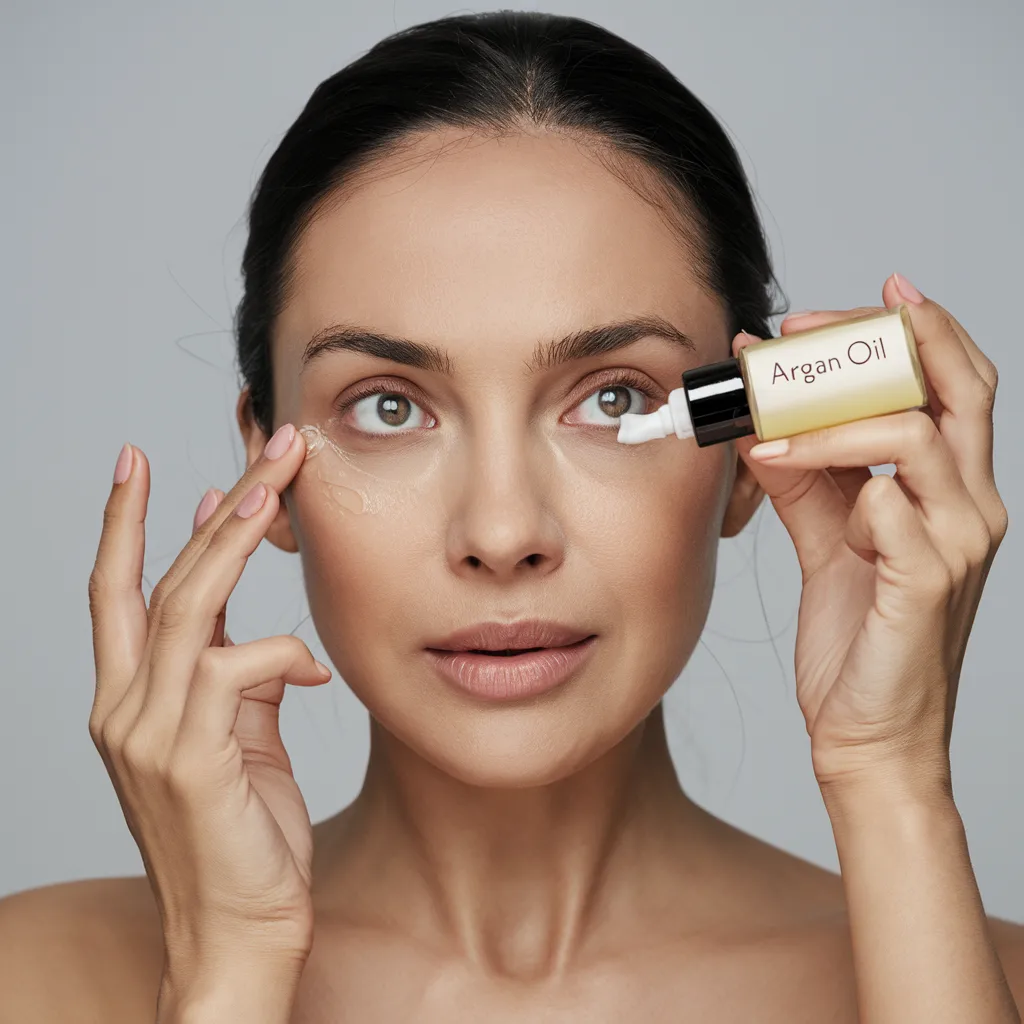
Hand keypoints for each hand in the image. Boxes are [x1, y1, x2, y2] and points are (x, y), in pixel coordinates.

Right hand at [87, 423, 329, 979]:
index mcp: (132, 700)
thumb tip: (258, 625)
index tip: (141, 461)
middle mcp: (125, 709)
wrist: (239, 935)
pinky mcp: (191, 762)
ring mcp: (150, 735)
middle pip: (161, 580)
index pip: (117, 592)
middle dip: (215, 508)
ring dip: (236, 542)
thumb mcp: (238, 740)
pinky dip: (282, 656)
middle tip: (267, 450)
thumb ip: (238, 678)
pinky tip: (318, 671)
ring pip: (190, 608)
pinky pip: (236, 672)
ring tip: (275, 490)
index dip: (125, 524)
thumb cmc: (244, 836)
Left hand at [735, 274, 1007, 794]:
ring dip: (830, 417)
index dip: (914, 328)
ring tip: (765, 430)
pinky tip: (788, 483)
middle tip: (799, 333)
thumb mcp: (826, 536)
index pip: (953, 381)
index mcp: (951, 488)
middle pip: (955, 384)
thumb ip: (804, 474)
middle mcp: (970, 505)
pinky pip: (890, 509)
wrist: (867, 735)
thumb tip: (762, 414)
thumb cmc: (857, 635)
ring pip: (917, 434)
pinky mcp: (926, 585)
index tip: (856, 297)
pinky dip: (836, 483)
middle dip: (874, 342)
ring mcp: (957, 544)